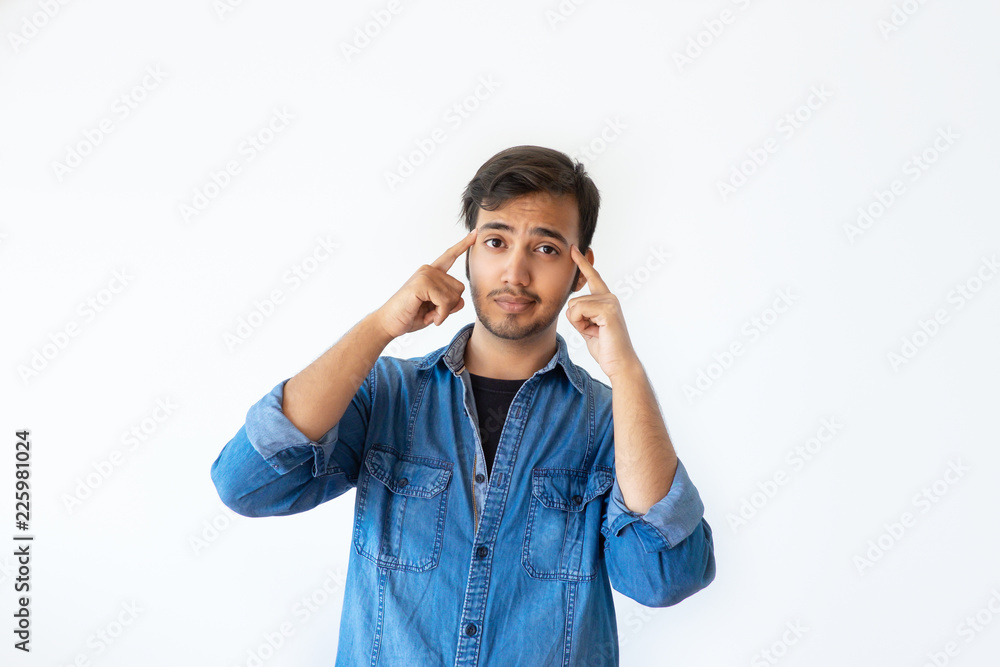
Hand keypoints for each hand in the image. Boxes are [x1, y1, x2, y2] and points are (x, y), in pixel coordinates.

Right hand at [376, 229, 477, 338]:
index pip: (450, 256)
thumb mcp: (436, 310)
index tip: (475, 233)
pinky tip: (428, 317)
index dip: (463, 245)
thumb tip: (461, 300)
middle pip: (460, 288)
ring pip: (453, 296)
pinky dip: (440, 314)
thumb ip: (450, 304)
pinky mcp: (421, 283)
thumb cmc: (410, 315)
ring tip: (427, 314)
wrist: (389, 323)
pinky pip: (444, 301)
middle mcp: (429, 271)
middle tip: (432, 312)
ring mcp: (425, 275)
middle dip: (450, 306)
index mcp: (432, 274)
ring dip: (443, 312)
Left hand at [566, 244, 639, 380]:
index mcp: (605, 299)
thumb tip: (571, 306)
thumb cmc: (605, 348)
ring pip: (574, 306)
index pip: (592, 277)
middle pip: (573, 300)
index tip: (574, 249)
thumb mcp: (588, 327)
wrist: (620, 364)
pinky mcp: (608, 310)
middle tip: (593, 332)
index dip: (582, 263)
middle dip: (576, 320)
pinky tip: (596, 332)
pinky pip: (578, 311)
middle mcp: (609, 297)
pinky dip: (581, 325)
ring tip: (596, 332)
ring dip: (578, 324)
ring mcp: (610, 302)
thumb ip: (582, 314)